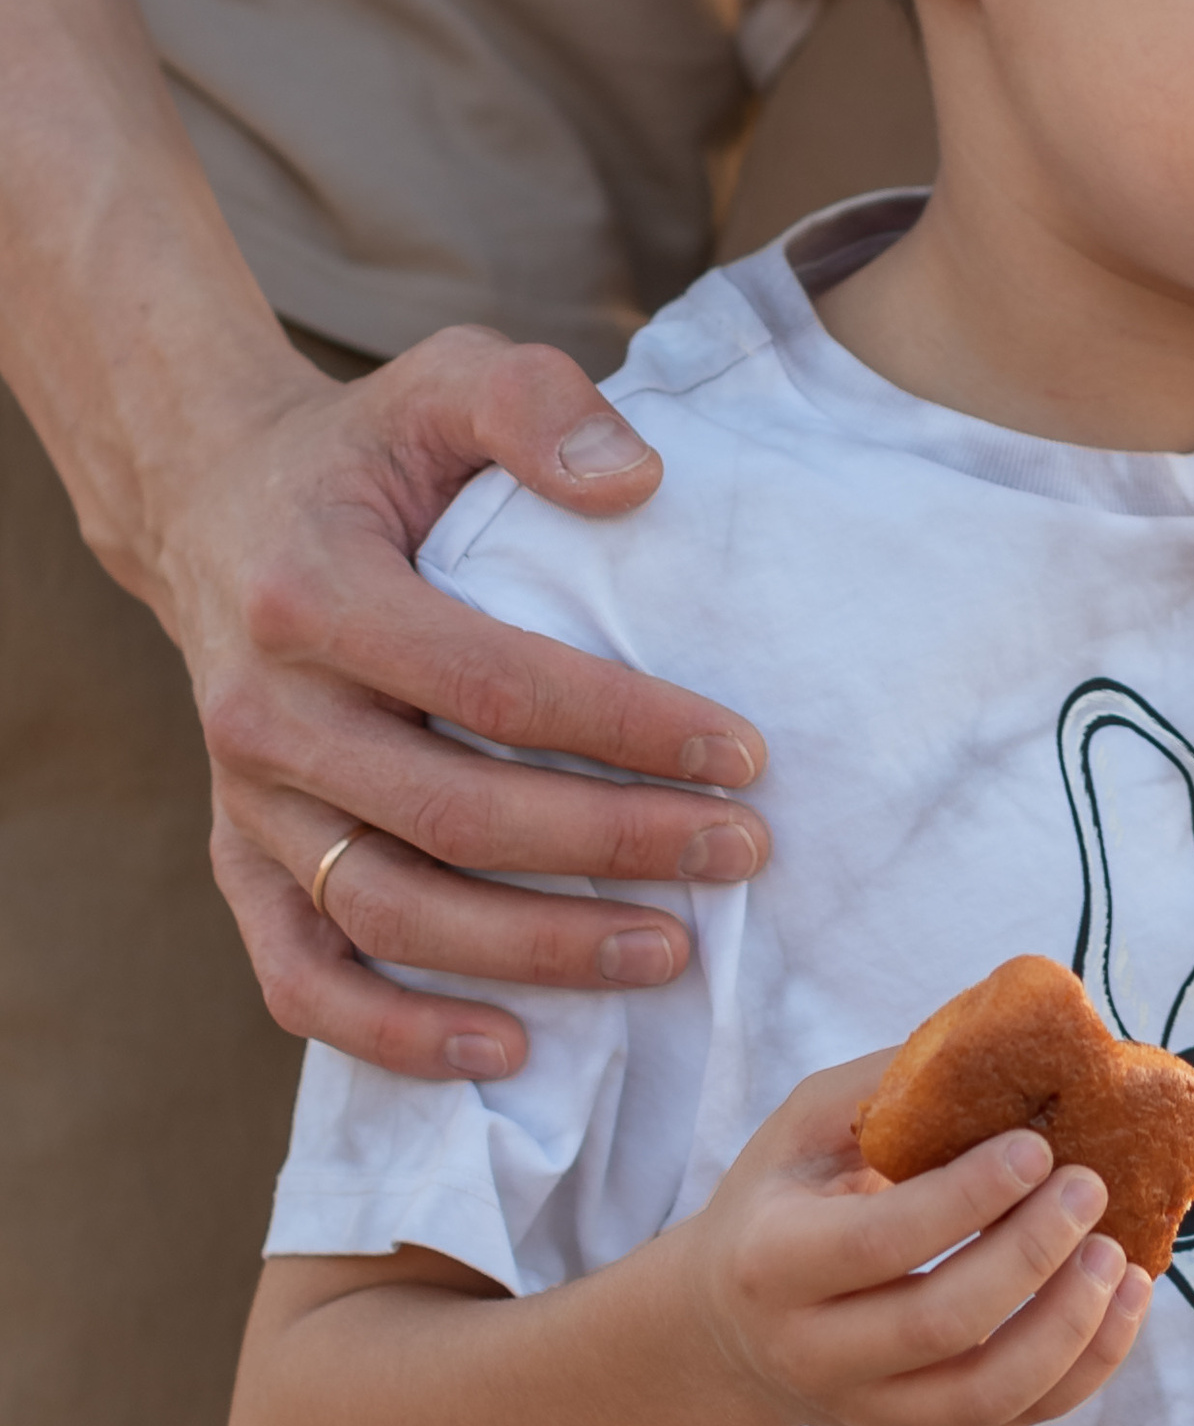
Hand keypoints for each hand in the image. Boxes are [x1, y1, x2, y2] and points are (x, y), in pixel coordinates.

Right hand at [154, 328, 773, 1082]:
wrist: (216, 506)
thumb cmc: (369, 453)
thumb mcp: (445, 378)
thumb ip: (536, 403)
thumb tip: (635, 480)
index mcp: (314, 592)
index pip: (491, 683)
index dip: (625, 728)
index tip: (745, 756)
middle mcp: (264, 710)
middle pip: (453, 814)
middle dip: (613, 845)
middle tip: (743, 855)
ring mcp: (246, 801)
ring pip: (389, 912)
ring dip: (535, 950)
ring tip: (668, 954)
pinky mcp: (239, 861)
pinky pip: (301, 978)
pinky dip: (395, 1036)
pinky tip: (511, 1048)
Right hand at [679, 1056, 1151, 1425]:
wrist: (728, 1332)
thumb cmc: (780, 1202)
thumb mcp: (801, 1129)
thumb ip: (886, 1088)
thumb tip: (1001, 1034)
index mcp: (773, 1262)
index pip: (880, 1241)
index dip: (967, 1196)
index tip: (1037, 1146)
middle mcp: (816, 1351)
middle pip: (942, 1324)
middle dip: (1031, 1253)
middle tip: (1090, 1185)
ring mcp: (872, 1407)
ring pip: (987, 1393)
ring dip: (1071, 1324)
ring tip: (1118, 1253)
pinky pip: (1019, 1416)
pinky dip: (1087, 1365)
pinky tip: (1125, 1297)